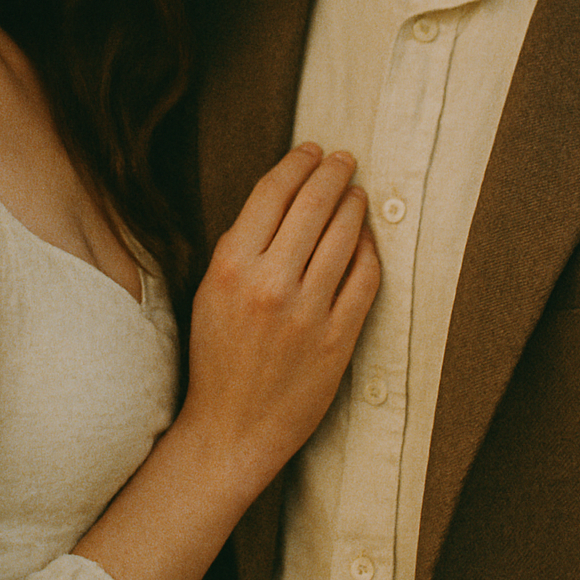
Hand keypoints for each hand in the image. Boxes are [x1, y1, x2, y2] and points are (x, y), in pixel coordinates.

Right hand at [184, 143, 378, 497]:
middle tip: (344, 159)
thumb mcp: (210, 292)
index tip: (312, 150)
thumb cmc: (216, 357)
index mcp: (231, 267)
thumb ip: (240, 247)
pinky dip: (369, 251)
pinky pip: (364, 279)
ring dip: (354, 206)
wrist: (231, 429)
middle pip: (313, 205)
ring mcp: (307, 313)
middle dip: (333, 172)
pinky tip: (366, 240)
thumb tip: (281, 198)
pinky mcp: (337, 340)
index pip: (272, 193)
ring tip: (356, 193)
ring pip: (344, 237)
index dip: (297, 163)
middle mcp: (269, 284)